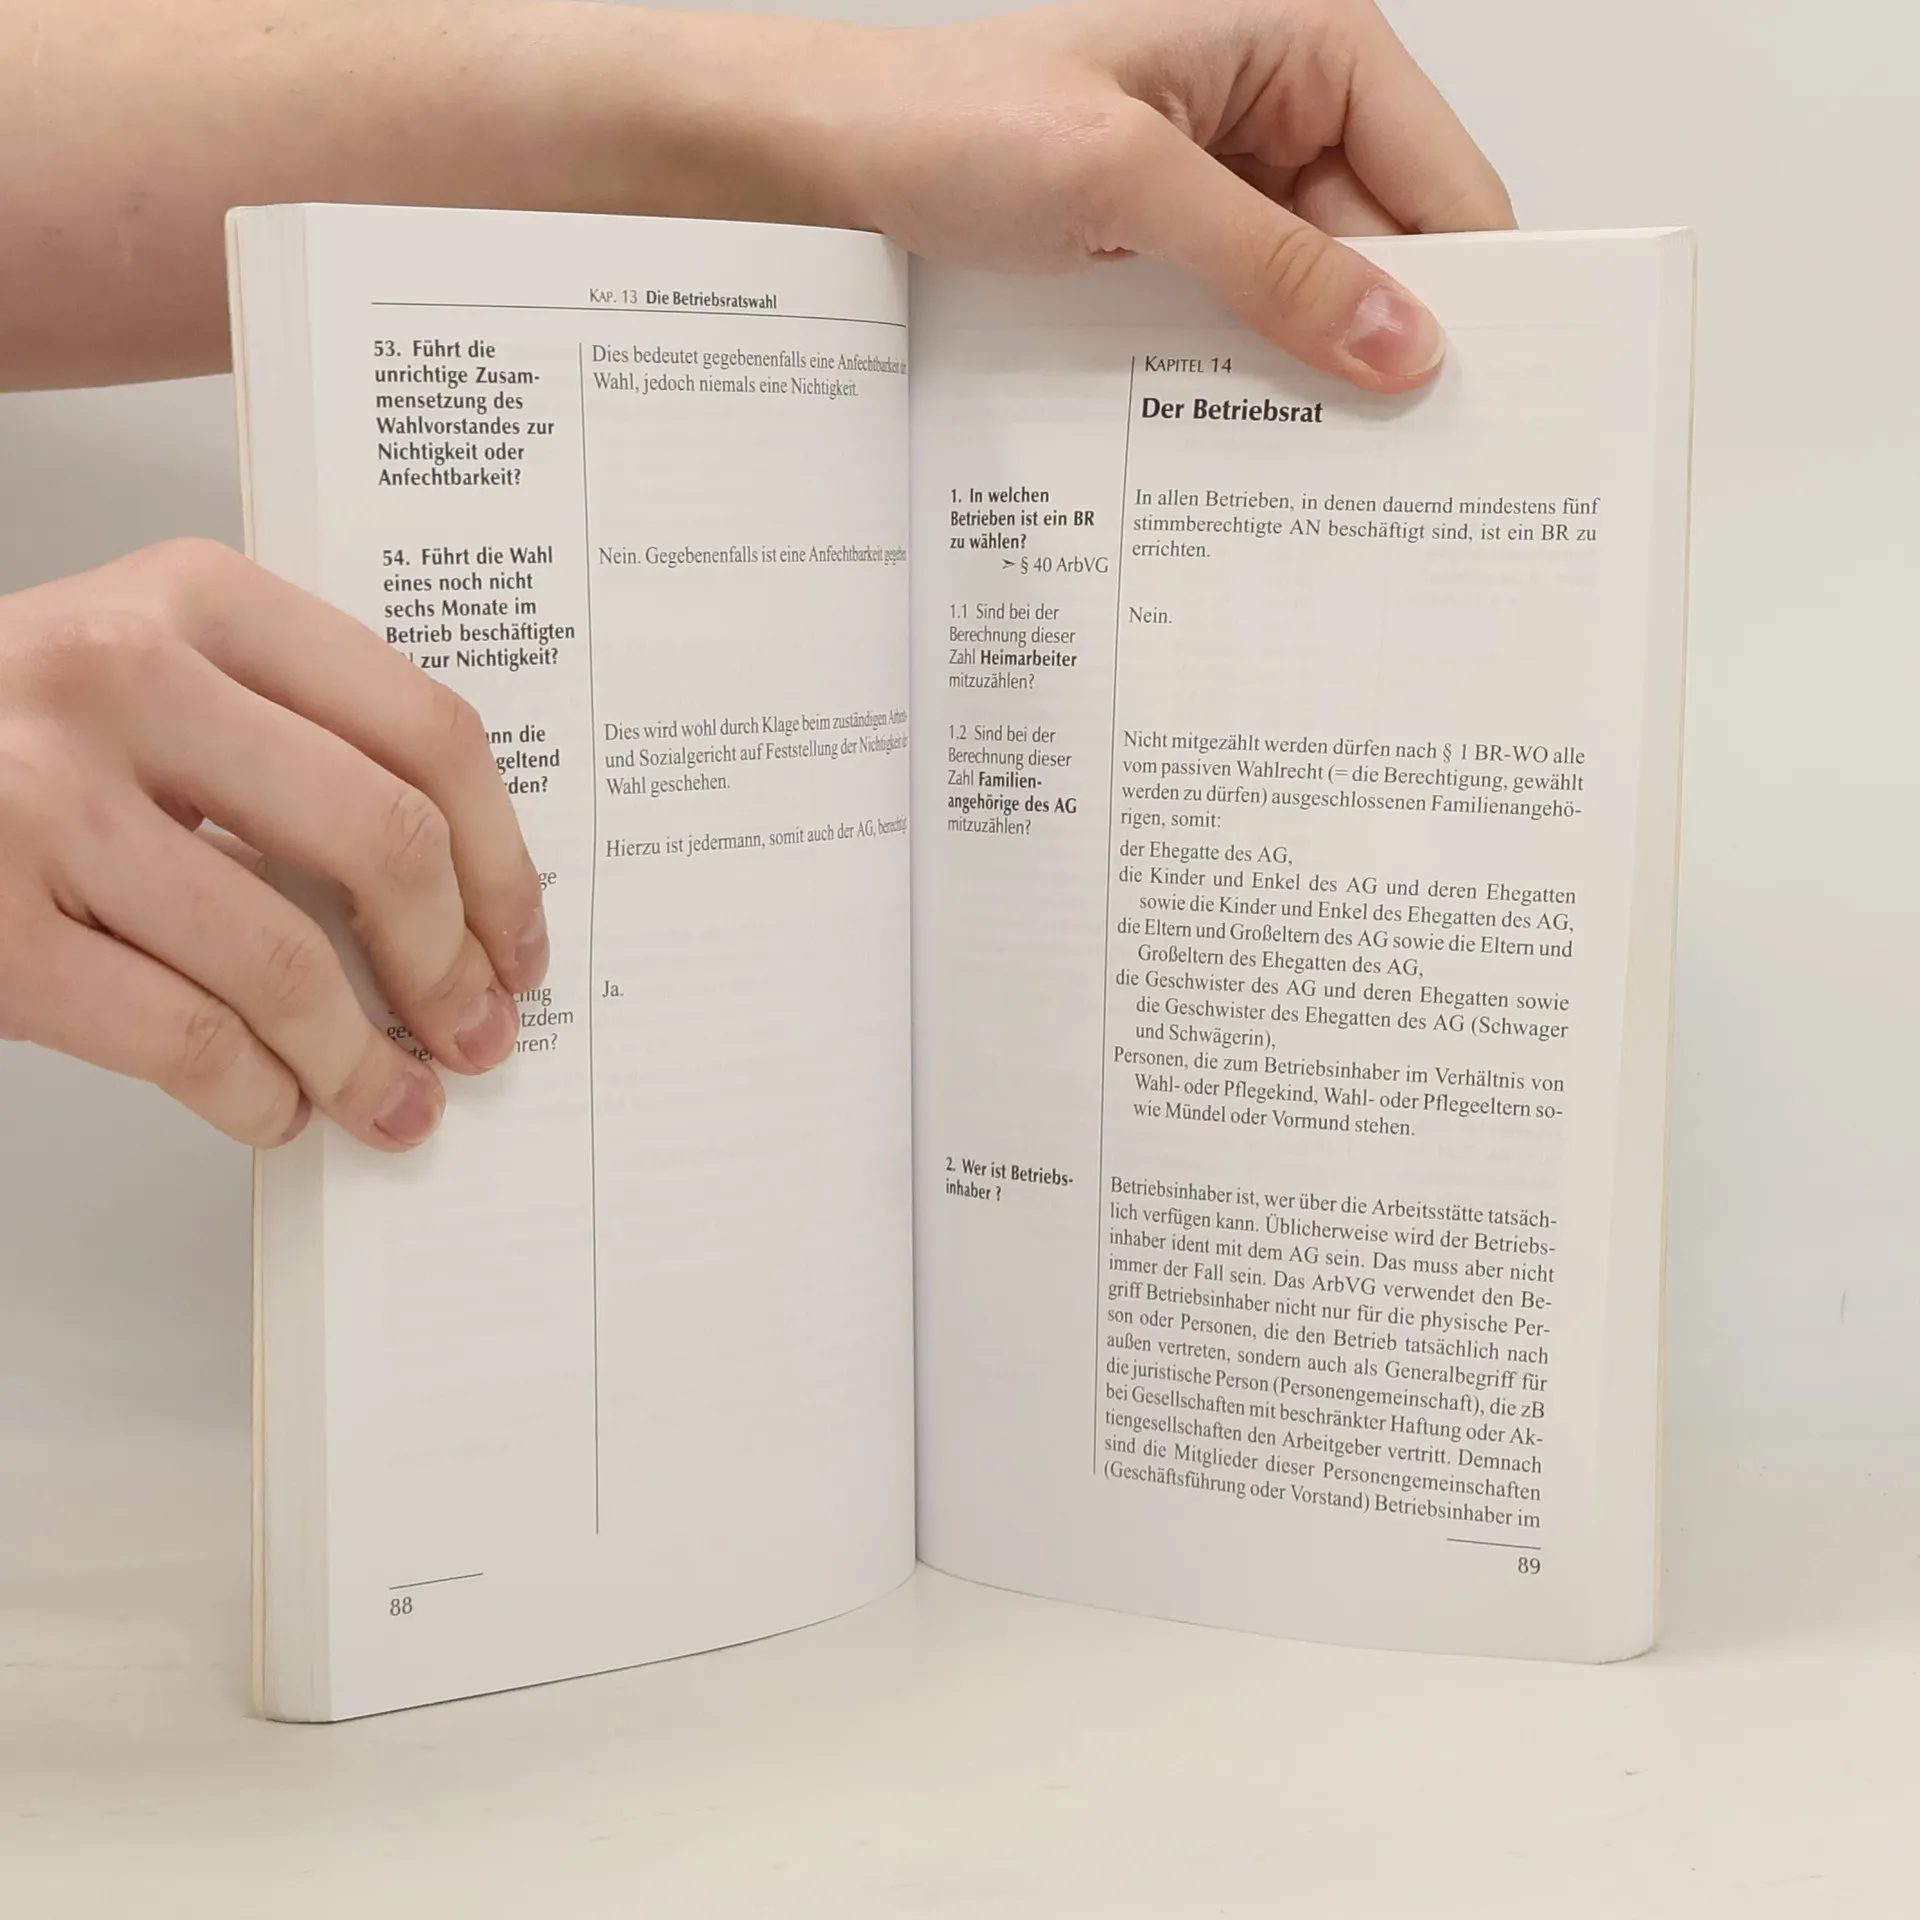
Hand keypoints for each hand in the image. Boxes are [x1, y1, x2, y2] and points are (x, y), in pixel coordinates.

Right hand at [0, 540, 547, 1148]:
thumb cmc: (1, 731)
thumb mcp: (147, 675)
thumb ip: (285, 744)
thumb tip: (445, 910)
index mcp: (197, 599)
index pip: (426, 732)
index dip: (502, 863)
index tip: (518, 943)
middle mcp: (123, 677)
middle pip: (383, 843)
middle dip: (450, 968)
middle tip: (475, 1034)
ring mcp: (39, 799)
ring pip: (284, 962)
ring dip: (361, 1062)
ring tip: (391, 1102)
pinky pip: (182, 1039)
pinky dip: (256, 1095)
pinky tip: (276, 1107)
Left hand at [829, 0, 1513, 391]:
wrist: (847, 159)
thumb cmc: (959, 119)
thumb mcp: (1127, 184)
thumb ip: (1270, 265)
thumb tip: (1397, 339)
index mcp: (1306, 45)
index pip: (1442, 177)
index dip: (1478, 285)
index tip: (1492, 394)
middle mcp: (1288, 108)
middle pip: (1395, 246)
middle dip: (1396, 341)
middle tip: (1413, 457)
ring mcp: (1240, 182)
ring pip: (1328, 293)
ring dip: (1324, 368)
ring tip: (1339, 459)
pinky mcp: (1191, 241)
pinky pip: (1259, 314)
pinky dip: (1264, 370)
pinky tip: (1263, 426)